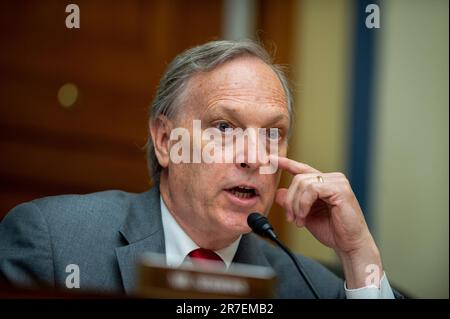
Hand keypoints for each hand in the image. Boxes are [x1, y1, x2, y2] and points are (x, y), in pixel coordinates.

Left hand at [272, 155, 382, 287]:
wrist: (349, 244)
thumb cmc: (332, 230)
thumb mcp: (305, 215)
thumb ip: (293, 203)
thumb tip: (278, 192)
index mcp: (324, 183)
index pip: (302, 169)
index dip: (286, 163)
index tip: (271, 159)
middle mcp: (332, 179)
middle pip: (298, 179)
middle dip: (289, 200)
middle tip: (290, 218)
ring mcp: (337, 182)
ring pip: (303, 183)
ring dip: (295, 205)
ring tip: (299, 221)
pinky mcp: (340, 189)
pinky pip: (312, 190)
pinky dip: (303, 204)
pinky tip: (304, 216)